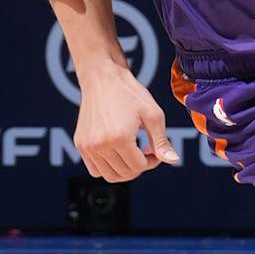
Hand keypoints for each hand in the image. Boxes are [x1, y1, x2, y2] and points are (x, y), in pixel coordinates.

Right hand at [74, 62, 180, 182]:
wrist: (102, 77)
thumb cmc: (130, 93)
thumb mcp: (153, 114)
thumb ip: (161, 141)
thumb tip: (173, 161)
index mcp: (120, 138)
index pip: (140, 167)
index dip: (152, 161)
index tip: (154, 148)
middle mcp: (100, 145)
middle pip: (125, 173)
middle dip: (140, 166)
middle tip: (145, 149)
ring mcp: (87, 146)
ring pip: (109, 176)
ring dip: (124, 169)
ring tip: (131, 151)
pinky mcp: (80, 144)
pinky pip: (95, 170)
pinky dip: (108, 167)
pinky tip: (117, 151)